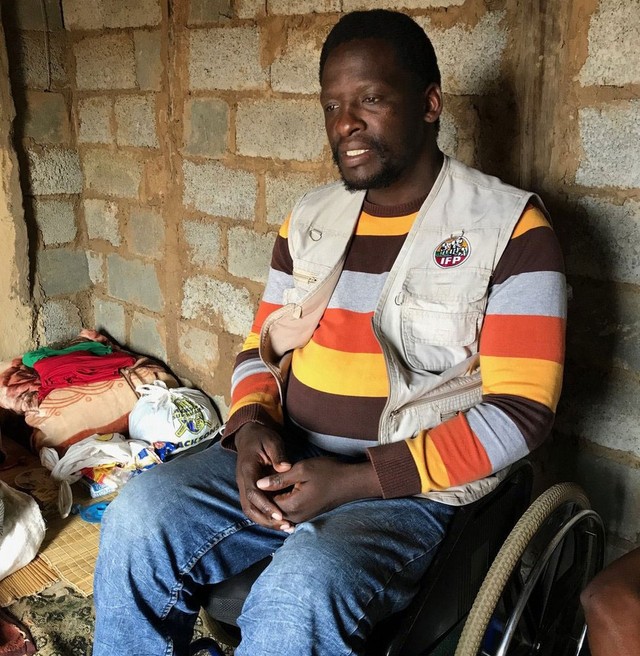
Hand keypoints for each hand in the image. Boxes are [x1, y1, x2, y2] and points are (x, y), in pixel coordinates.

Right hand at [234, 423, 292, 531]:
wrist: (249, 436)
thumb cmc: (262, 438)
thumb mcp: (272, 441)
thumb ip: (278, 455)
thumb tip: (285, 468)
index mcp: (247, 470)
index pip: (253, 493)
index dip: (266, 506)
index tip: (280, 515)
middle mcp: (243, 481)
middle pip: (249, 507)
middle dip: (266, 519)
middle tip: (285, 526)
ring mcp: (245, 487)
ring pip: (251, 510)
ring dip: (266, 521)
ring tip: (286, 527)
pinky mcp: (250, 489)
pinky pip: (255, 507)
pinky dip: (266, 516)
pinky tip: (281, 521)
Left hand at [256, 457, 380, 524]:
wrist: (351, 482)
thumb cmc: (328, 472)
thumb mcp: (301, 470)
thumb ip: (278, 479)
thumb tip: (258, 484)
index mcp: (292, 506)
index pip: (265, 503)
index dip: (259, 489)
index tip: (257, 473)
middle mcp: (295, 517)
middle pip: (270, 510)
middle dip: (264, 495)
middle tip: (260, 477)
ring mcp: (302, 518)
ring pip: (278, 511)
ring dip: (273, 498)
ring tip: (271, 481)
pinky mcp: (307, 515)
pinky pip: (288, 511)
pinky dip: (282, 501)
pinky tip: (282, 488)